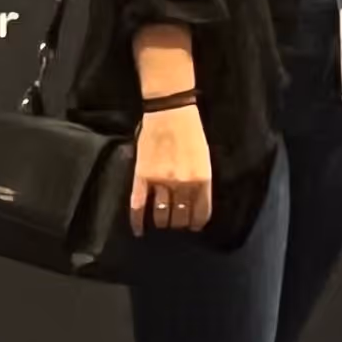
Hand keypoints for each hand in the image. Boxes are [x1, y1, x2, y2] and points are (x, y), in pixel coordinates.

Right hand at [130, 102, 213, 232]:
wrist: (169, 112)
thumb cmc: (190, 131)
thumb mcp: (204, 158)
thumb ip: (201, 181)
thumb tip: (196, 202)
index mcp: (202, 179)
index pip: (201, 213)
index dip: (197, 223)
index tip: (193, 226)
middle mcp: (182, 184)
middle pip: (180, 217)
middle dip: (179, 223)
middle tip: (177, 222)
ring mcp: (161, 181)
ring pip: (161, 215)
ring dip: (163, 222)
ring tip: (162, 222)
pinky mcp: (142, 177)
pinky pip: (138, 205)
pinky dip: (137, 221)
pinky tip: (139, 230)